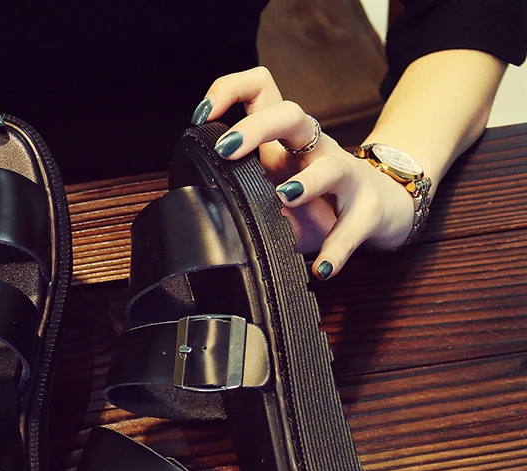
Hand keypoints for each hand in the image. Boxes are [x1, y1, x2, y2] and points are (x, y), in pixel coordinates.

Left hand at [191, 67, 415, 279]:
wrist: (382, 209)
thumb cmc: (318, 202)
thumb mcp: (273, 193)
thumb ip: (241, 196)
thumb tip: (198, 218)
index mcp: (285, 141)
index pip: (261, 90)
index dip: (231, 90)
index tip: (202, 115)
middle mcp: (315, 149)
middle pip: (291, 114)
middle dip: (256, 127)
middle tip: (227, 150)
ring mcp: (345, 176)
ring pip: (331, 165)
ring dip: (308, 181)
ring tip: (285, 197)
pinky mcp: (367, 209)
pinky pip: (354, 227)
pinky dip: (337, 249)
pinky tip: (322, 269)